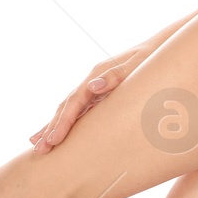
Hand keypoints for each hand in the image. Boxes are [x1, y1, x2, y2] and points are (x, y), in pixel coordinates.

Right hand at [31, 45, 148, 152]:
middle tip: (39, 150)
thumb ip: (116, 75)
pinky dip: (65, 121)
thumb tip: (93, 86)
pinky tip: (55, 132)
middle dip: (52, 128)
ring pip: (68, 109)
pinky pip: (79, 110)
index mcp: (98, 74)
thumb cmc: (151, 58)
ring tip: (37, 145)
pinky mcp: (100, 93)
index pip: (75, 101)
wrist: (160, 47)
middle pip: (66, 106)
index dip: (63, 121)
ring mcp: (94, 86)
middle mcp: (92, 80)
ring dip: (53, 126)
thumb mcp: (137, 65)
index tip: (54, 139)